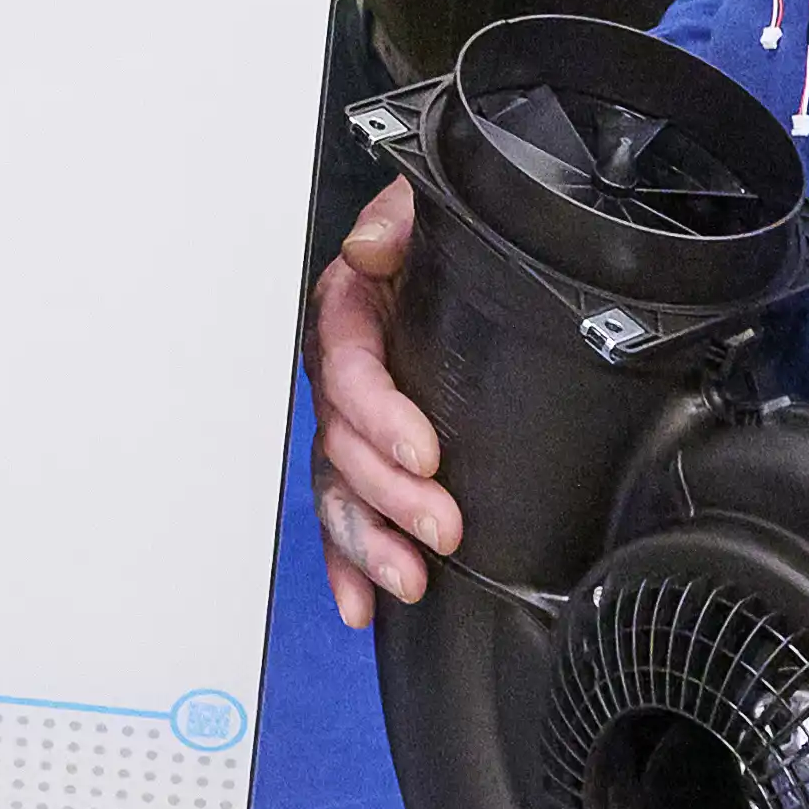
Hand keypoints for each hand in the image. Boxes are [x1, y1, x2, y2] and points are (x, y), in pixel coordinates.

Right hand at [307, 175, 455, 628]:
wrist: (469, 254)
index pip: (349, 370)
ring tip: (406, 578)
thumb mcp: (424, 206)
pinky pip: (348, 515)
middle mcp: (342, 371)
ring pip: (340, 490)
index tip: (424, 452)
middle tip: (439, 526)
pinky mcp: (373, 458)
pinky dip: (351, 562)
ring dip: (368, 541)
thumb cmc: (439, 237)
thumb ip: (399, 217)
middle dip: (387, 496)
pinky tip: (364, 602)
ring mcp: (353, 421)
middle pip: (342, 444)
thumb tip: (370, 249)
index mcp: (350, 310)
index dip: (380, 417)